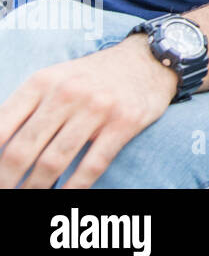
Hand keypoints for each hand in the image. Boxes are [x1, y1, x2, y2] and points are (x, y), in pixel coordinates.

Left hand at [0, 35, 175, 188]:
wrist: (147, 60)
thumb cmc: (92, 76)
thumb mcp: (55, 78)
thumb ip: (27, 106)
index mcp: (42, 81)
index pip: (2, 126)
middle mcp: (67, 92)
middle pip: (24, 149)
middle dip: (7, 179)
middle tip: (5, 190)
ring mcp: (97, 108)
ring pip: (54, 161)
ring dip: (36, 188)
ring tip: (28, 196)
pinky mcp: (124, 122)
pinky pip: (92, 165)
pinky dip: (74, 187)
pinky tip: (64, 196)